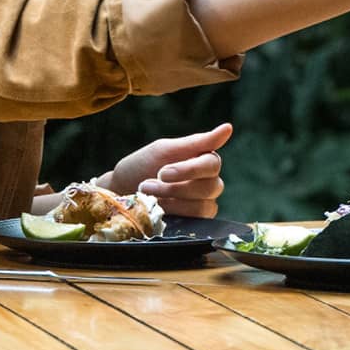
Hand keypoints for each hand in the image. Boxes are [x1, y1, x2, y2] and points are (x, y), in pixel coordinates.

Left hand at [96, 121, 232, 217]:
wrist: (120, 191)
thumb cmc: (142, 166)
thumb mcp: (165, 150)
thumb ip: (197, 142)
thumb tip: (228, 128)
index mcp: (204, 160)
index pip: (212, 164)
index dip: (188, 170)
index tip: (162, 172)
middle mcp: (209, 182)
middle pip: (211, 187)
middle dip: (175, 188)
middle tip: (148, 185)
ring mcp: (204, 203)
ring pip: (203, 206)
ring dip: (172, 201)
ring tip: (148, 195)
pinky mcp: (196, 222)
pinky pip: (196, 221)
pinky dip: (174, 214)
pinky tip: (158, 208)